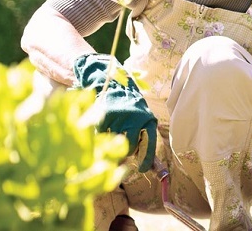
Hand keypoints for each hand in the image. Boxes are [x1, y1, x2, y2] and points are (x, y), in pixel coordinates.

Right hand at [73, 53, 156, 171]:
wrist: (114, 82)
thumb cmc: (130, 106)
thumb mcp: (141, 118)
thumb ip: (142, 137)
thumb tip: (148, 165)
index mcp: (149, 120)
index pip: (150, 145)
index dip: (146, 160)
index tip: (141, 170)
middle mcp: (137, 118)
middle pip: (129, 148)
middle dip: (125, 150)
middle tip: (122, 143)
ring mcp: (121, 117)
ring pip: (113, 142)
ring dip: (111, 140)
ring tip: (114, 126)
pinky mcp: (105, 114)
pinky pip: (101, 134)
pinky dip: (101, 132)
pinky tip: (105, 122)